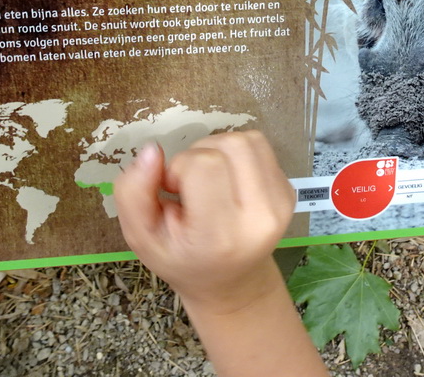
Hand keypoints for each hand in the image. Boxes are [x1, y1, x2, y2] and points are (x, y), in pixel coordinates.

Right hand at [114, 130, 295, 311]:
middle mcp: (259, 219)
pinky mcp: (290, 192)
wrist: (230, 282)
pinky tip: (229, 181)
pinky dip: (238, 155)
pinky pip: (260, 146)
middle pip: (227, 146)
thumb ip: (132, 193)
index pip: (202, 165)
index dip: (179, 168)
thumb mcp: (141, 236)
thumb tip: (152, 150)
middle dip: (198, 156)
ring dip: (219, 150)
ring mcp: (280, 204)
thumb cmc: (180, 258)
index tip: (174, 191)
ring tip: (209, 181)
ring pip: (246, 140)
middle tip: (190, 187)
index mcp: (219, 236)